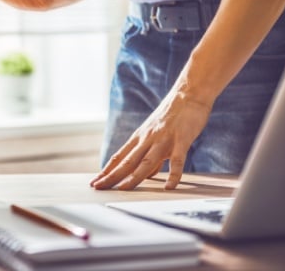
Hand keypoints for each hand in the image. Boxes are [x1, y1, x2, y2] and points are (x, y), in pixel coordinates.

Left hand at [90, 89, 212, 189]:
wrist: (189, 94)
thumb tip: (148, 174)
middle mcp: (147, 139)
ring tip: (122, 190)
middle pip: (127, 161)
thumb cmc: (173, 115)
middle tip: (98, 188)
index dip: (107, 170)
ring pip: (146, 162)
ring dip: (133, 177)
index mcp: (140, 137)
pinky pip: (177, 160)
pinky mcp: (181, 140)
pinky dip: (173, 174)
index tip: (95, 182)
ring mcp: (163, 139)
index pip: (119, 157)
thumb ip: (151, 154)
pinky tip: (168, 186)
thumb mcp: (155, 133)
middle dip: (111, 176)